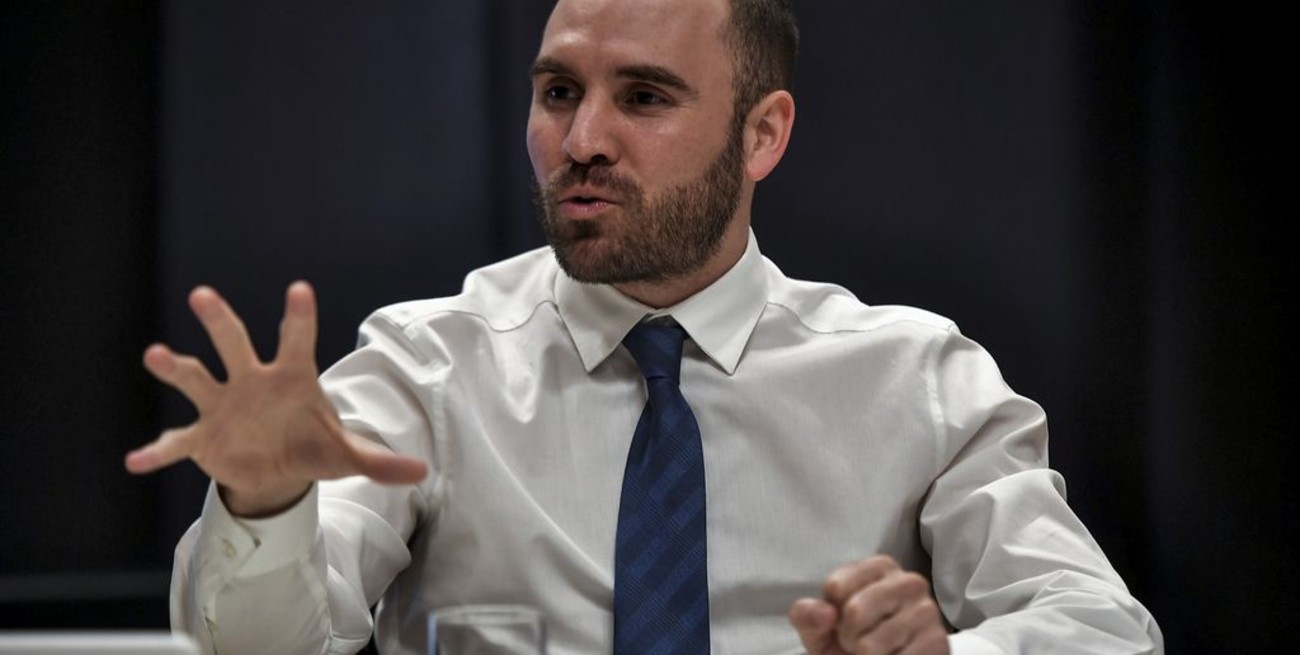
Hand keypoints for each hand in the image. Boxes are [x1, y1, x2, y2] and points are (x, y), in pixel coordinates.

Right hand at [125, 282, 427, 515]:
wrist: (277, 470)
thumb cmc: (313, 445)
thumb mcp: (347, 456)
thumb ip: (380, 461)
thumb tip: (423, 473)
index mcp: (291, 378)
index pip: (298, 341)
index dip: (299, 317)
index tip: (299, 289)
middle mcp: (251, 382)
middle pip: (234, 344)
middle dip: (220, 321)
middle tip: (203, 296)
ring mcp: (222, 407)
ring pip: (196, 379)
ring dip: (175, 368)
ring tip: (156, 355)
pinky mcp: (202, 438)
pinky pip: (176, 442)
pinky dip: (158, 451)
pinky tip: (136, 460)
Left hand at [789, 555, 948, 654]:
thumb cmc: (847, 641)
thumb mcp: (818, 627)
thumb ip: (807, 614)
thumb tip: (825, 614)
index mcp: (880, 566)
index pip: (836, 586)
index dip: (830, 612)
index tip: (842, 618)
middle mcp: (909, 581)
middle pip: (854, 611)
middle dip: (848, 636)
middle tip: (858, 641)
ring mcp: (927, 611)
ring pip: (871, 644)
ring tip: (876, 652)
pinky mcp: (938, 643)